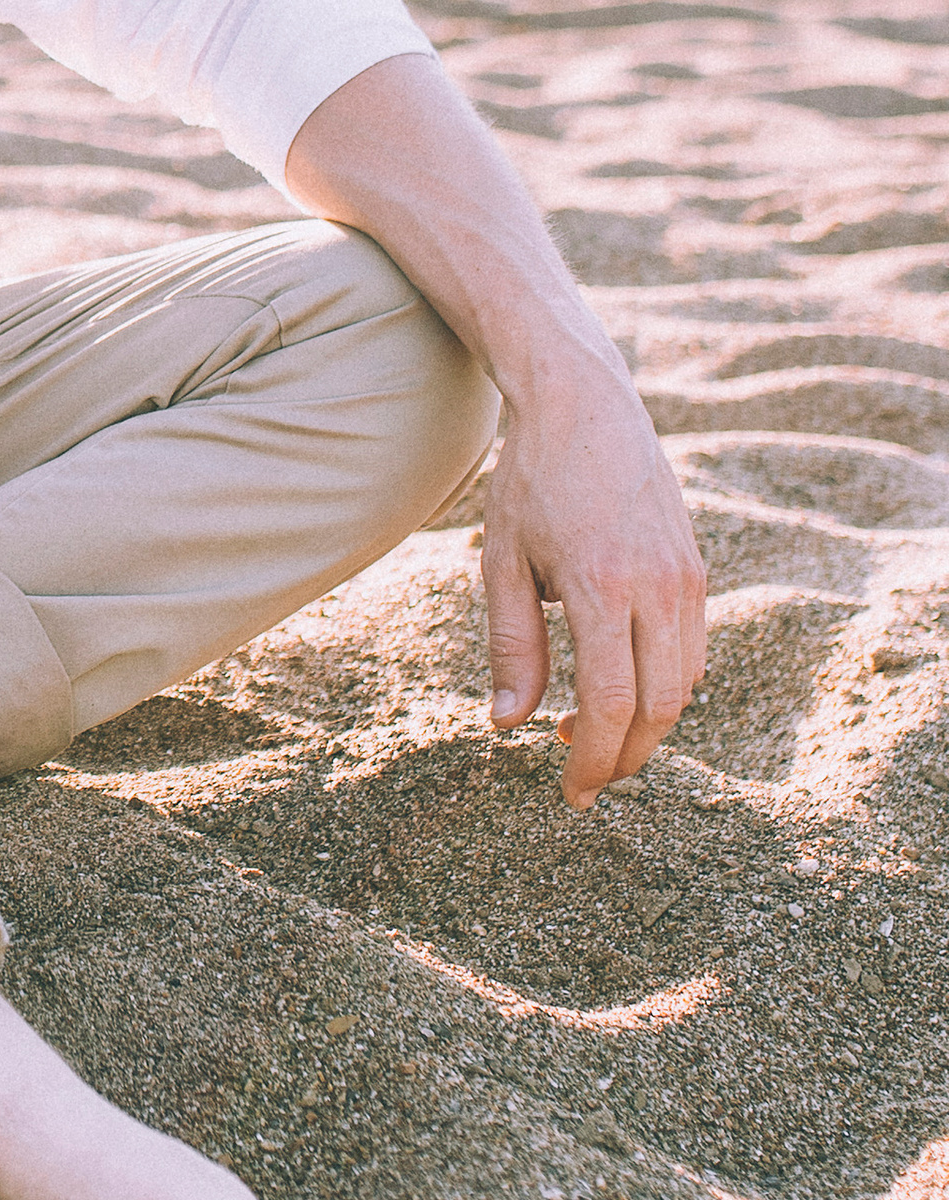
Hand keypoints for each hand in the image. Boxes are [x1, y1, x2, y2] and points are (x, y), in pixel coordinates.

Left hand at [480, 355, 706, 801]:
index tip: (571, 792)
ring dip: (647, 726)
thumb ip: (513, 646)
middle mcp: (657, 585)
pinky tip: (622, 688)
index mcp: (602, 586)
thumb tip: (509, 725)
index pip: (612, 703)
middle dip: (626, 756)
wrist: (586, 407)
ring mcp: (686, 576)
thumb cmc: (532, 482)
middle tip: (586, 780)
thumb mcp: (503, 561)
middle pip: (660, 706)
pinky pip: (692, 648)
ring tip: (595, 736)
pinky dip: (664, 686)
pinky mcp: (696, 568)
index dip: (594, 757)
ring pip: (685, 683)